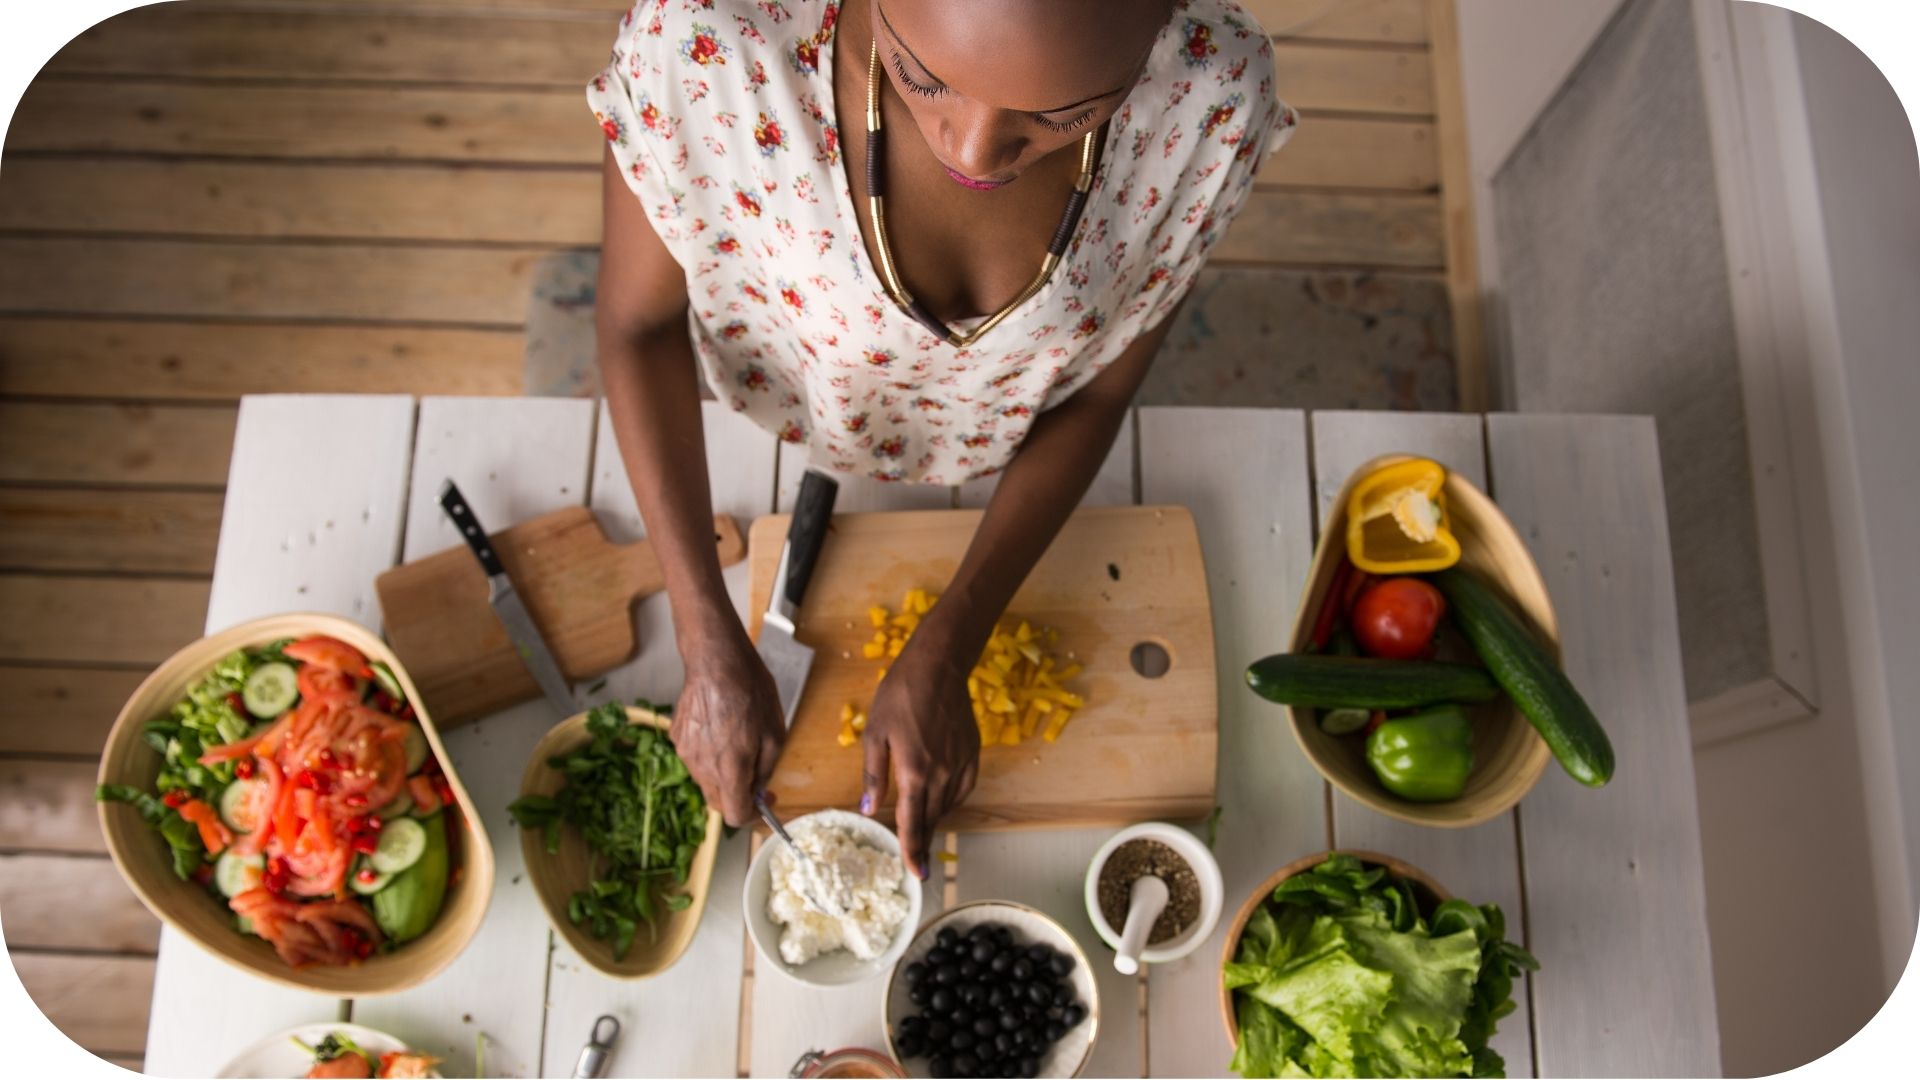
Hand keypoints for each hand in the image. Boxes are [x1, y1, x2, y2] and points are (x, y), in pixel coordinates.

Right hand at [670, 632, 785, 827]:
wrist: (716, 660)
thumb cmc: (749, 691)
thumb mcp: (775, 732)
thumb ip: (767, 769)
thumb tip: (759, 790)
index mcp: (730, 768)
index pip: (734, 814)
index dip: (752, 813)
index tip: (763, 801)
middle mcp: (703, 766)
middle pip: (718, 801)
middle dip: (737, 795)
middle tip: (755, 775)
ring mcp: (686, 752)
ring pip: (705, 780)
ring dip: (723, 774)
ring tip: (737, 742)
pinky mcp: (677, 737)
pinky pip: (695, 758)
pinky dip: (709, 754)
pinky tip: (719, 729)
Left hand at [860, 635, 979, 880]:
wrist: (939, 666)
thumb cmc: (900, 695)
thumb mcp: (875, 733)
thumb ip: (874, 775)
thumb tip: (870, 809)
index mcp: (914, 772)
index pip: (914, 823)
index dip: (913, 851)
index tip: (915, 873)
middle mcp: (941, 774)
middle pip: (932, 819)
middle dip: (923, 842)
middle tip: (917, 862)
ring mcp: (961, 764)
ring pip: (948, 806)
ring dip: (935, 819)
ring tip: (923, 827)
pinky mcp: (973, 753)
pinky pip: (963, 788)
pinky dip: (951, 800)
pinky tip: (941, 799)